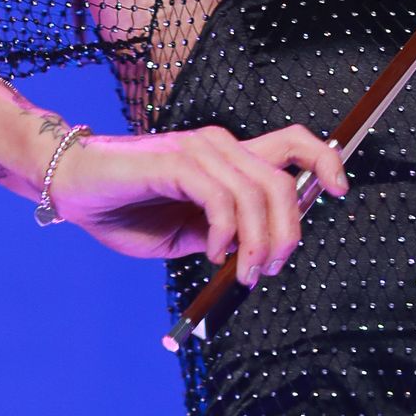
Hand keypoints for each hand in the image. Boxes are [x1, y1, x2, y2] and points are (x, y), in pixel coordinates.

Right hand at [47, 123, 347, 280]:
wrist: (73, 189)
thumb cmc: (127, 211)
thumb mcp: (188, 234)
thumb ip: (226, 235)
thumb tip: (261, 255)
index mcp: (229, 158)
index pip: (294, 144)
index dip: (326, 161)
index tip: (342, 192)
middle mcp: (220, 146)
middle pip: (283, 179)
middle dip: (288, 231)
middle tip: (270, 269)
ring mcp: (198, 150)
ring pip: (257, 193)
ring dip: (258, 241)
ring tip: (243, 271)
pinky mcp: (174, 161)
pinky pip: (220, 198)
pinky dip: (225, 232)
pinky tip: (213, 252)